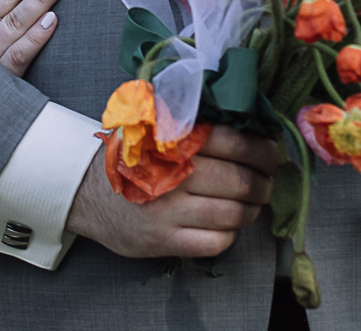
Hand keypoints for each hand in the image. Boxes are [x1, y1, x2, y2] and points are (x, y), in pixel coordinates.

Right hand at [64, 127, 279, 258]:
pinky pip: (217, 242)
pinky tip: (226, 223)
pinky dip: (230, 234)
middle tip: (268, 180)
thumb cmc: (131, 156)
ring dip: (253, 209)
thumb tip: (252, 118)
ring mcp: (168, 210)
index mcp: (174, 138)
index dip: (264, 150)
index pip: (235, 141)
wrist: (86, 191)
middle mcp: (172, 173)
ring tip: (253, 202)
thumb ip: (195, 120)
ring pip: (234, 214)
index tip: (274, 154)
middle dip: (265, 182)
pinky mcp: (163, 241)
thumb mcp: (156, 126)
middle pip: (241, 181)